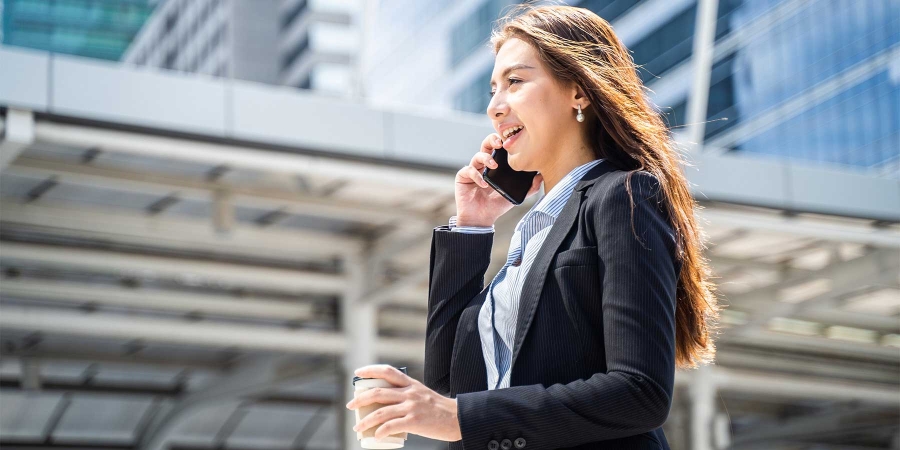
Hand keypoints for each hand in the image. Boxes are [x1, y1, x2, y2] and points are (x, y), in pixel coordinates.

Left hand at [345, 364, 461, 441]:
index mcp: (411, 384)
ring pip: (381, 412)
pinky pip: (391, 426)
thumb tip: (388, 402)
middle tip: (350, 406)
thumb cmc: (439, 409)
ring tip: (357, 427)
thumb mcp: (423, 393)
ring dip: (365, 421)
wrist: (457, 418)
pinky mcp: (415, 421)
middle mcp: (409, 393)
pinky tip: (375, 436)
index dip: (371, 370)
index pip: (387, 371)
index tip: (357, 373)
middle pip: (378, 392)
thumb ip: (408, 393)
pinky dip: (380, 432)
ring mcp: (411, 407)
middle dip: (360, 400)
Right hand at [455, 133, 543, 226]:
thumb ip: (529, 188)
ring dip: (486, 158)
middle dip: (492, 140)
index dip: (503, 141)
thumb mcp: (515, 196)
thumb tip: (541, 177)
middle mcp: (484, 164)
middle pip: (486, 144)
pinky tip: (484, 184)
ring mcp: (473, 169)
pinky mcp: (463, 177)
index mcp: (496, 165)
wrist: (481, 219)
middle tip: (500, 144)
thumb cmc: (496, 206)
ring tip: (494, 165)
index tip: (511, 141)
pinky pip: (468, 170)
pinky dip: (477, 176)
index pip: (499, 148)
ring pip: (477, 155)